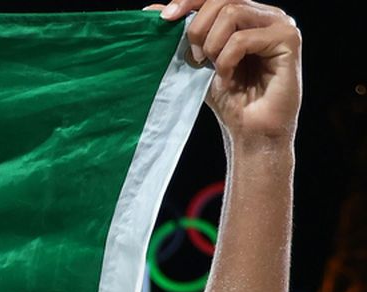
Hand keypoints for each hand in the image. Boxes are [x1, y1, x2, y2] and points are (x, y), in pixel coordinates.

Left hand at [155, 0, 301, 146]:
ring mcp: (281, 24)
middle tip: (196, 58)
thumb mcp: (197, 59)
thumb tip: (152, 10)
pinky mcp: (289, 39)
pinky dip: (226, 60)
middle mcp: (267, 14)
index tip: (166, 18)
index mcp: (248, 14)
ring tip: (214, 68)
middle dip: (198, 28)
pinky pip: (242, 39)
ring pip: (232, 13)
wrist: (248, 128)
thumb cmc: (227, 96)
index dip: (188, 0)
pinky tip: (229, 78)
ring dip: (213, 45)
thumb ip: (183, 33)